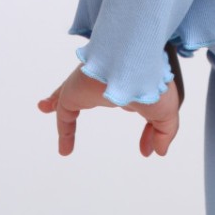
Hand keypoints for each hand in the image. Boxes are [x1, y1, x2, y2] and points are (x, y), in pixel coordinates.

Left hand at [37, 65, 180, 157]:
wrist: (133, 65)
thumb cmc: (153, 83)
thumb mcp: (167, 111)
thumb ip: (165, 132)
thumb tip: (158, 150)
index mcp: (132, 82)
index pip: (133, 101)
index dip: (145, 128)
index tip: (146, 147)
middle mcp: (109, 81)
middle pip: (93, 87)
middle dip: (85, 93)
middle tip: (80, 101)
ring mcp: (89, 85)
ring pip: (70, 93)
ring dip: (61, 100)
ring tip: (47, 107)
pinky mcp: (74, 92)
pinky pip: (64, 113)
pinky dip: (64, 131)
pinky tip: (65, 150)